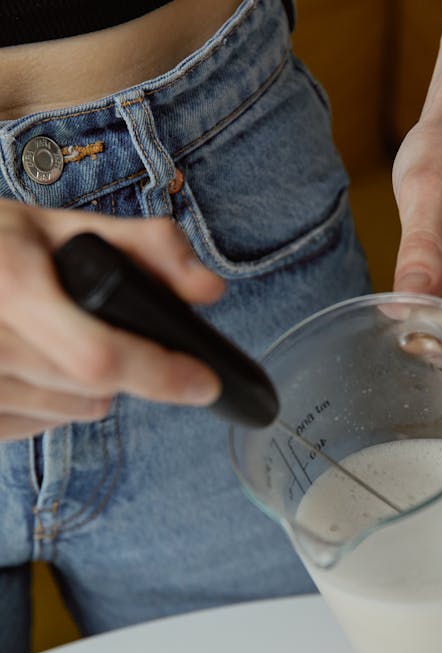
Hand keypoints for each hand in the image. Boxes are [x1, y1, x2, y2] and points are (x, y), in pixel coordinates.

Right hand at [0, 200, 224, 440]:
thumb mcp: (56, 225)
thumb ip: (143, 247)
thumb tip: (210, 288)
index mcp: (10, 284)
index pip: (98, 356)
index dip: (158, 373)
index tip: (204, 382)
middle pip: (91, 390)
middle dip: (123, 367)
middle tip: (106, 329)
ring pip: (69, 412)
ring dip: (84, 387)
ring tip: (56, 339)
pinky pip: (36, 427)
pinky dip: (50, 403)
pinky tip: (29, 364)